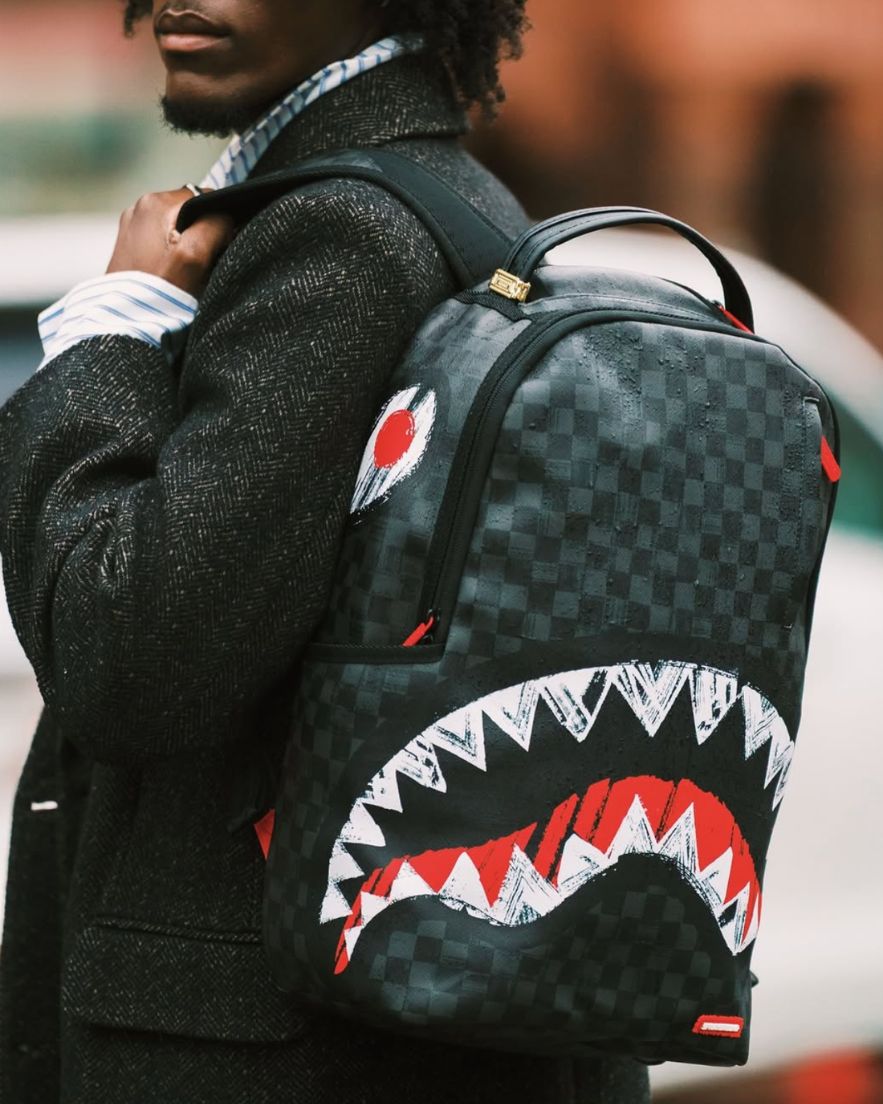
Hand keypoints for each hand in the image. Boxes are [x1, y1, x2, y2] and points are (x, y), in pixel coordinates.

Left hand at [106, 188, 234, 297]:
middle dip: (201, 234)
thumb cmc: (162, 292)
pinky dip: (172, 254)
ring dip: (187, 246)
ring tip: (185, 272)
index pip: (205, 198)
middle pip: (190, 212)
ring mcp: (131, 227)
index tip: (217, 249)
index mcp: (156, 202)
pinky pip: (162, 241)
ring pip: (177, 227)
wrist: (128, 323)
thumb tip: (226, 217)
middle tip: (201, 264)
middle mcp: (139, 207)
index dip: (218, 222)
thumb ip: (216, 225)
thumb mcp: (196, 255)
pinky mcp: (129, 246)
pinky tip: (171, 274)